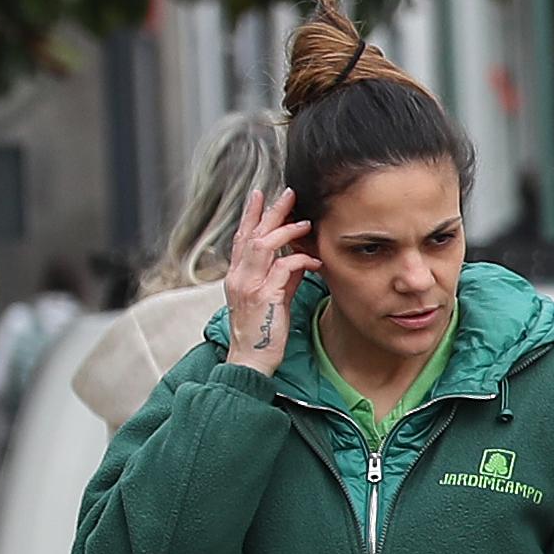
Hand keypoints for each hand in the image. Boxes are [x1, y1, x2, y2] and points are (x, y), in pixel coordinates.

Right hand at [217, 184, 304, 373]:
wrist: (252, 359)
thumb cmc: (264, 330)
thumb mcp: (274, 297)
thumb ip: (284, 277)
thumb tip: (300, 258)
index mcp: (237, 276)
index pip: (242, 238)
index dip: (251, 215)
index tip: (261, 195)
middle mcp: (238, 277)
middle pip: (252, 235)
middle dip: (270, 212)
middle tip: (287, 194)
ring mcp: (249, 286)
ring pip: (264, 246)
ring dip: (285, 231)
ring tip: (305, 223)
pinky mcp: (265, 298)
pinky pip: (283, 269)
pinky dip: (300, 260)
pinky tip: (315, 260)